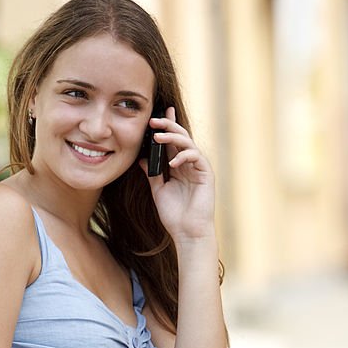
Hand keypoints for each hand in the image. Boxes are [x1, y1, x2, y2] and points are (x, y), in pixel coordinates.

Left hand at [140, 106, 215, 242]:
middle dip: (168, 125)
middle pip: (180, 137)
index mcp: (178, 166)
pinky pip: (196, 157)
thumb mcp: (158, 190)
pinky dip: (183, 156)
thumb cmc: (174, 214)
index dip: (165, 127)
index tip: (153, 116)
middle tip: (153, 119)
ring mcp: (198, 167)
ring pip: (188, 143)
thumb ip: (152, 173)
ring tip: (158, 136)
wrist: (187, 232)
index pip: (171, 142)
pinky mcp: (206, 173)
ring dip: (172, 137)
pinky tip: (172, 163)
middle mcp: (189, 163)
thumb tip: (142, 158)